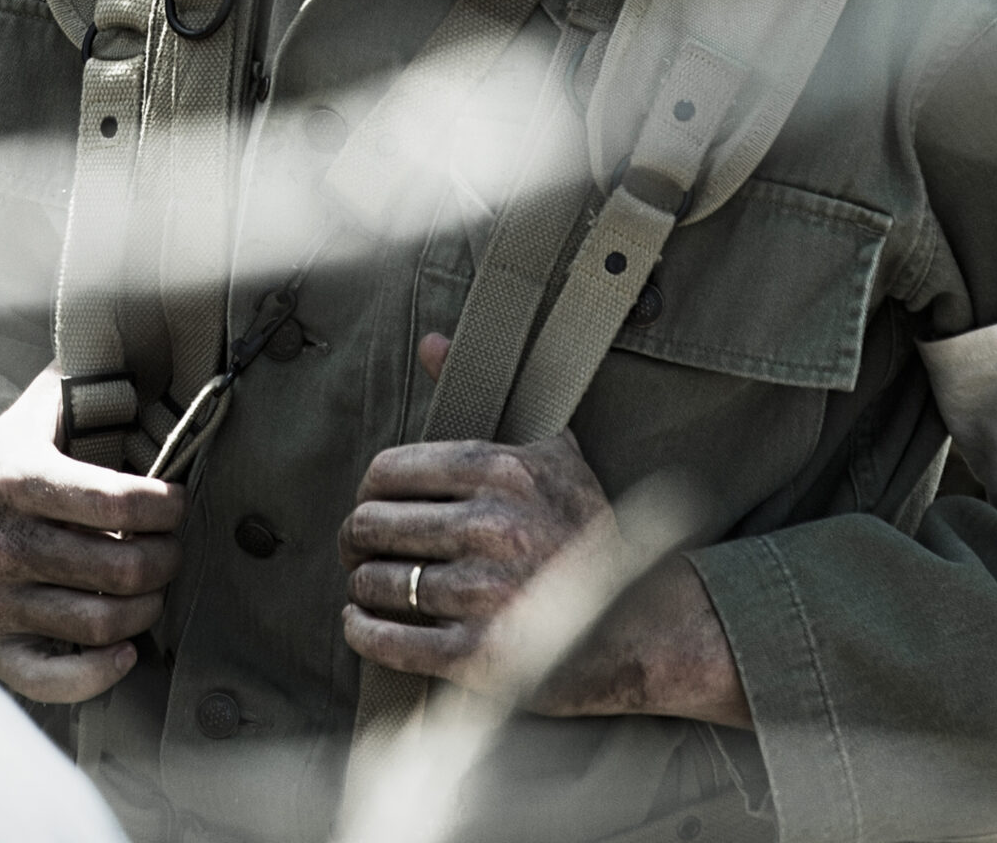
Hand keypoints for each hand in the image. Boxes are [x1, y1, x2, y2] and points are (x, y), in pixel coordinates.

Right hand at [0, 365, 186, 702]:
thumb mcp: (29, 416)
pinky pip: (56, 680)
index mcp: (21, 481)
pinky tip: (126, 648)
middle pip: (121, 567)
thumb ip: (83, 386)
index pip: (119, 501)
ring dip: (146, 608)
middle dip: (167, 557)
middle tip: (173, 547)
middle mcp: (7, 545)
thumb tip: (138, 345)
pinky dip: (102, 672)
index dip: (168, 506)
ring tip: (153, 587)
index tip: (179, 503)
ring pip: (101, 623)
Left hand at [338, 333, 748, 724]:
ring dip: (363, 584)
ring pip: (378, 581)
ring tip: (369, 584)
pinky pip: (391, 639)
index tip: (374, 504)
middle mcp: (490, 527)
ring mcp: (483, 593)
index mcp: (502, 471)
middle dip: (355, 538)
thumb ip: (485, 394)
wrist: (640, 625)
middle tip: (359, 547)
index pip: (389, 471)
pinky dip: (363, 631)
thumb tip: (431, 341)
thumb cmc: (586, 532)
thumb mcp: (551, 451)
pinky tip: (360, 623)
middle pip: (373, 525)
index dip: (370, 491)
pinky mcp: (478, 655)